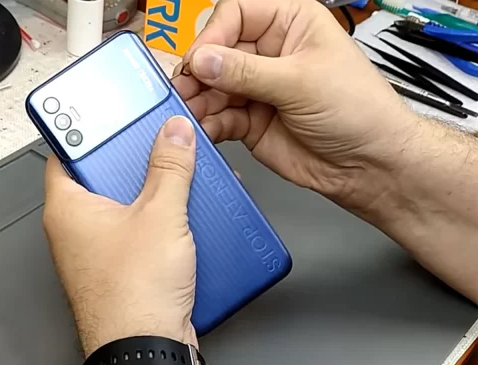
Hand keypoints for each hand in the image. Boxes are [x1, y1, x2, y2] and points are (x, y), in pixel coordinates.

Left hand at [44, 116, 197, 355]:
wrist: (146, 352)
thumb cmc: (134, 296)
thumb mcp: (160, 216)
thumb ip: (170, 168)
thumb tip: (174, 134)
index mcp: (68, 209)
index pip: (67, 152)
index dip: (90, 130)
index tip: (113, 115)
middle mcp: (77, 232)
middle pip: (103, 179)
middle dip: (134, 162)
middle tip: (160, 143)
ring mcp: (100, 255)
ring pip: (125, 209)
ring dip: (153, 194)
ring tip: (179, 178)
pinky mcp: (124, 272)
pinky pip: (140, 235)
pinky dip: (161, 224)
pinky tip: (186, 218)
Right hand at [173, 0, 419, 214]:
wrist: (366, 164)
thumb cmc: (357, 110)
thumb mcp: (300, 82)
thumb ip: (247, 72)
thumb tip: (204, 60)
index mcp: (289, 23)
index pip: (236, 13)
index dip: (213, 35)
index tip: (200, 60)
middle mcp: (269, 54)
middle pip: (218, 52)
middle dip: (200, 72)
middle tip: (185, 90)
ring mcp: (258, 90)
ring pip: (214, 87)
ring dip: (200, 101)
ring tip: (191, 113)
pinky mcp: (251, 122)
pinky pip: (220, 118)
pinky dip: (210, 124)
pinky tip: (206, 130)